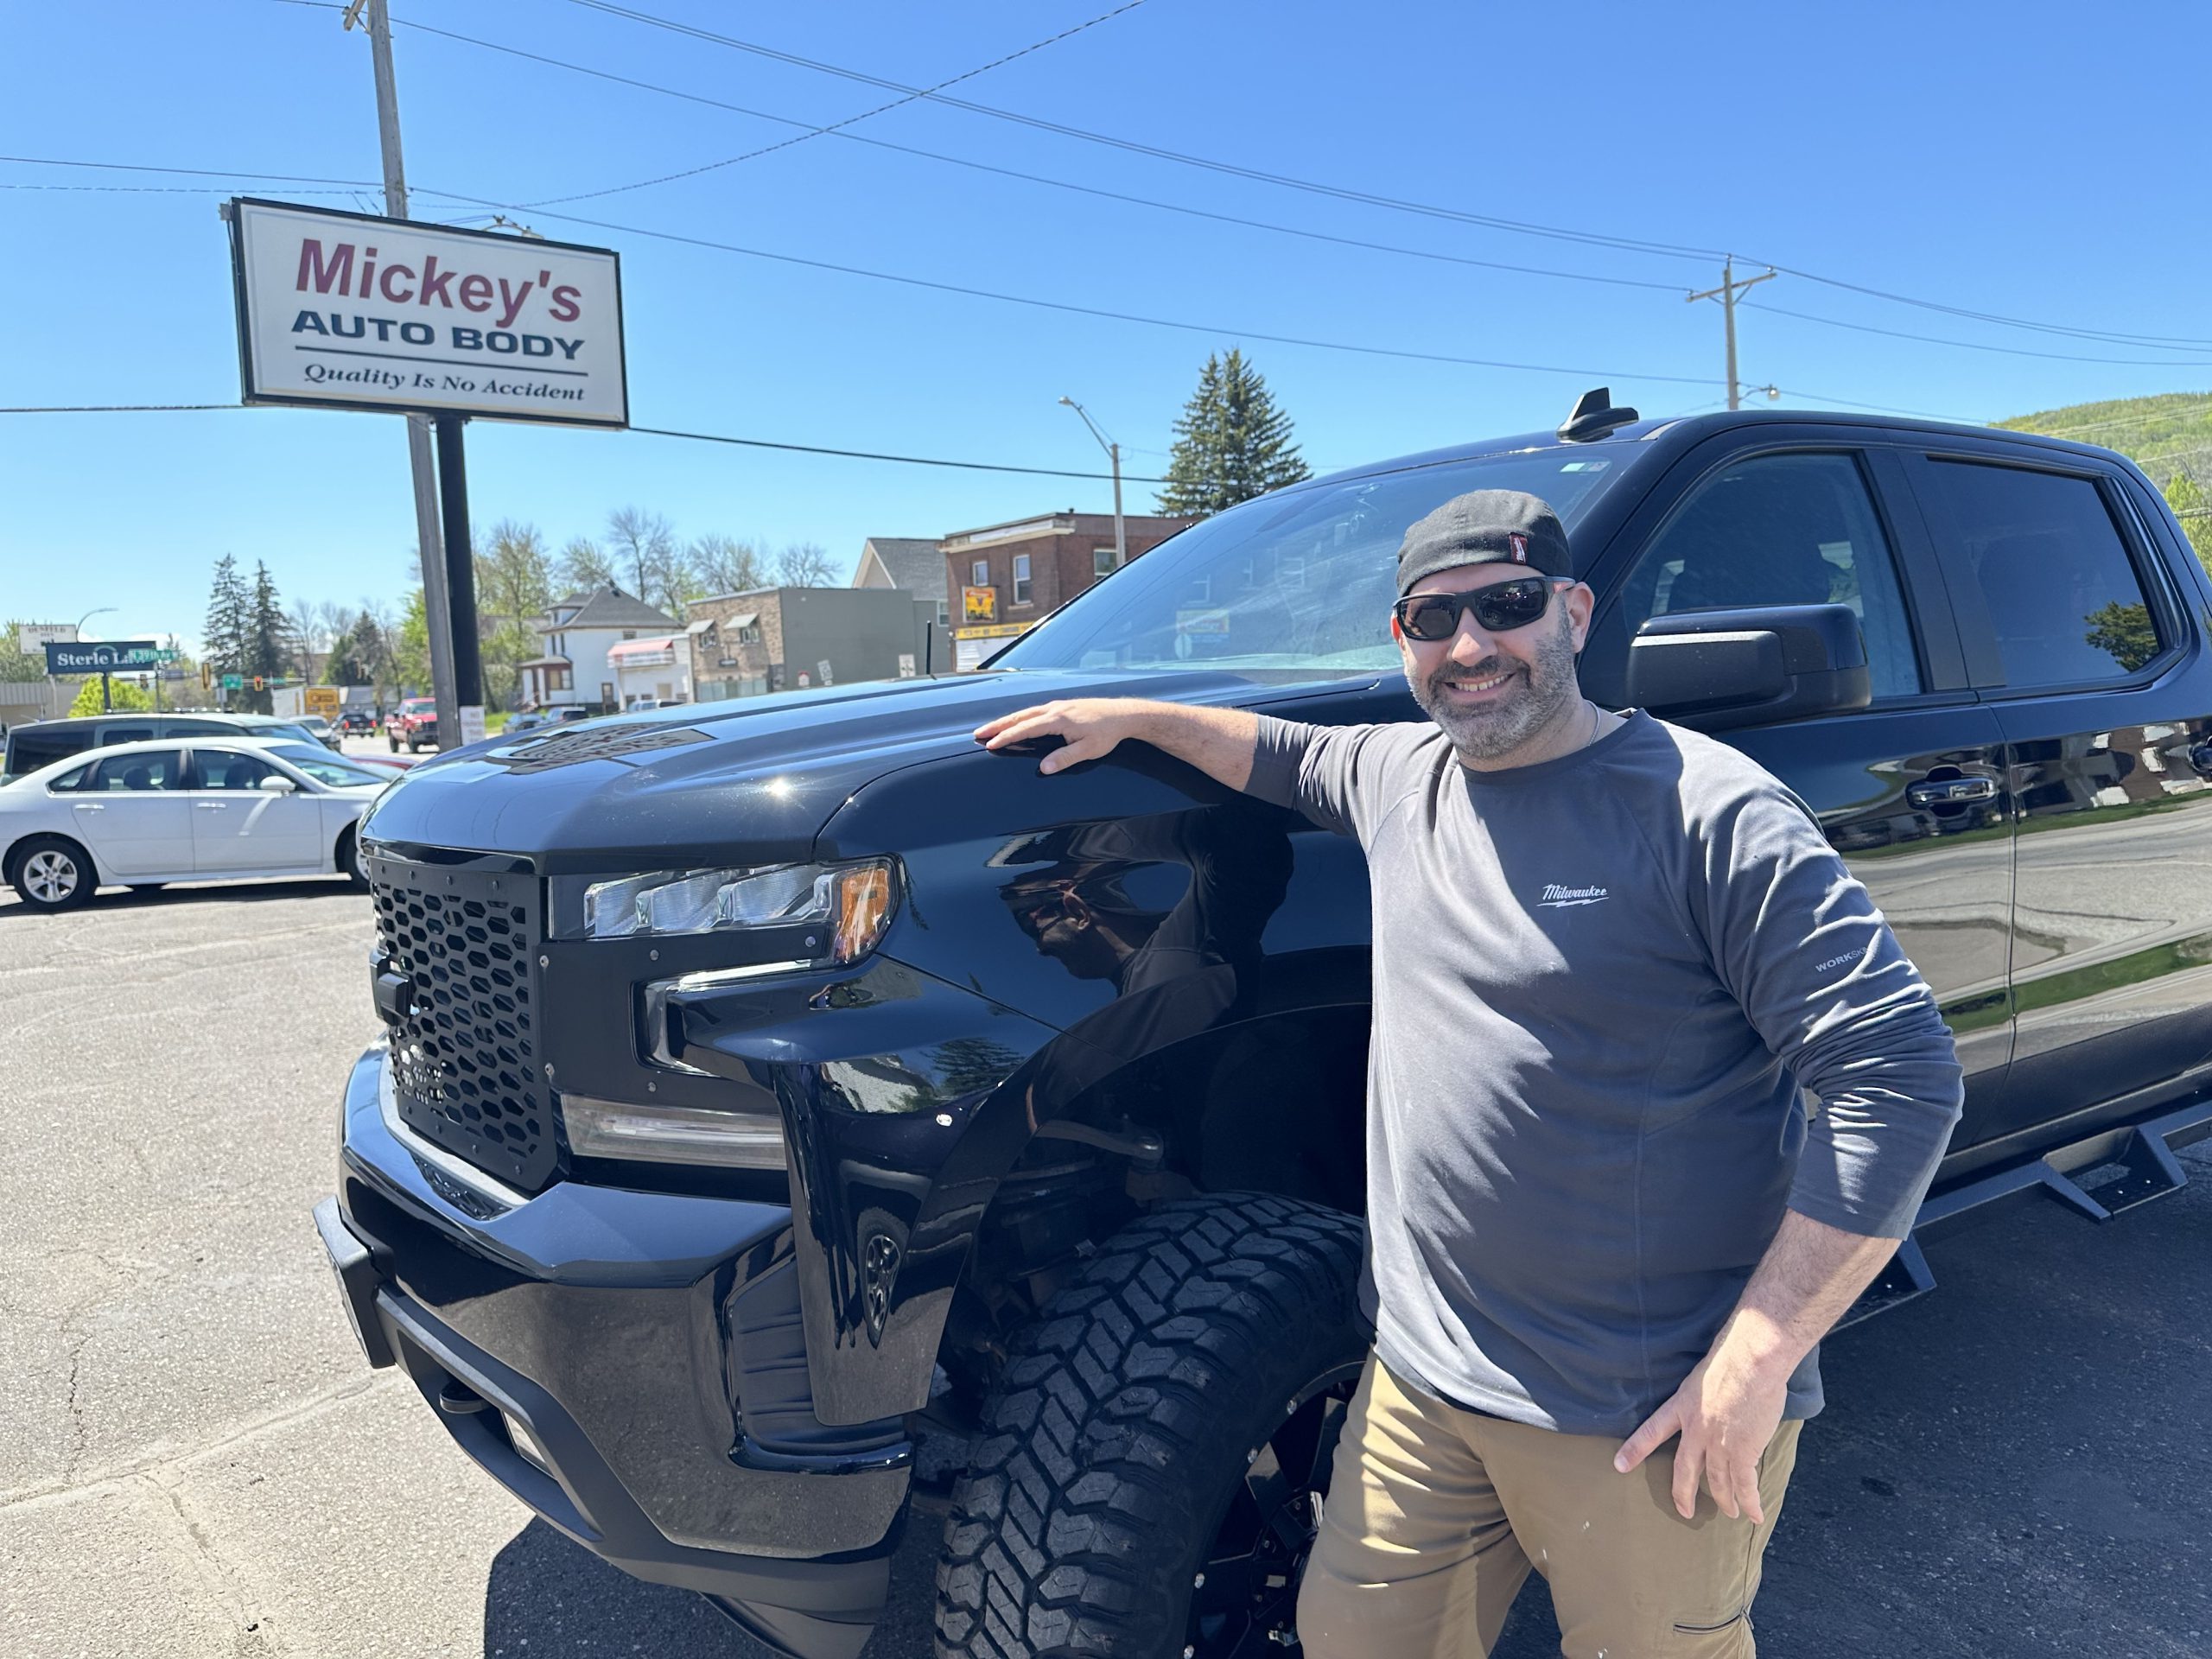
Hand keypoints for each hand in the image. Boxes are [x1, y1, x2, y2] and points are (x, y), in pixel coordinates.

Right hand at [973, 699, 1145, 774]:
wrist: (1124, 714)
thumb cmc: (1107, 733)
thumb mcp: (1088, 750)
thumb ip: (1065, 758)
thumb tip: (1044, 768)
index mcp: (1058, 719)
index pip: (1025, 729)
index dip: (1006, 737)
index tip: (989, 743)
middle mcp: (1054, 709)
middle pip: (1020, 717)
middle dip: (997, 726)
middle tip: (977, 733)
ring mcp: (1058, 706)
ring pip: (1026, 713)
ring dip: (1007, 720)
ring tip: (990, 728)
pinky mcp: (1063, 707)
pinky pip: (1035, 711)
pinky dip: (1021, 717)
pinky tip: (1017, 722)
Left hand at [1613, 1341, 1788, 1522]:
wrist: (1751, 1361)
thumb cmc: (1732, 1357)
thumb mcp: (1702, 1373)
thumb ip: (1702, 1392)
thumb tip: (1712, 1397)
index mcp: (1682, 1406)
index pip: (1652, 1431)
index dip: (1636, 1450)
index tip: (1619, 1465)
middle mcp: (1696, 1429)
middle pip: (1685, 1469)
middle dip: (1683, 1493)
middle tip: (1684, 1511)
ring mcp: (1719, 1443)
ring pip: (1718, 1481)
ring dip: (1724, 1500)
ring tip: (1728, 1512)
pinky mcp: (1743, 1451)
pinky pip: (1744, 1484)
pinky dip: (1750, 1502)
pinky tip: (1754, 1515)